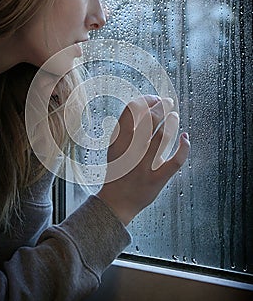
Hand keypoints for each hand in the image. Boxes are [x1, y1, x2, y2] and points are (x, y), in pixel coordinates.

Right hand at [97, 95, 189, 224]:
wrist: (117, 202)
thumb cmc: (119, 170)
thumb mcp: (115, 147)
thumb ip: (126, 129)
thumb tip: (145, 106)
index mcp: (118, 141)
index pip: (131, 110)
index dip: (146, 100)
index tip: (153, 99)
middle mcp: (131, 152)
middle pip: (150, 119)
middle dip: (162, 106)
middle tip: (167, 102)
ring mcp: (145, 166)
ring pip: (163, 136)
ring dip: (172, 122)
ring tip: (174, 116)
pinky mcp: (157, 179)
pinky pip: (175, 161)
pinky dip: (184, 148)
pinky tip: (185, 138)